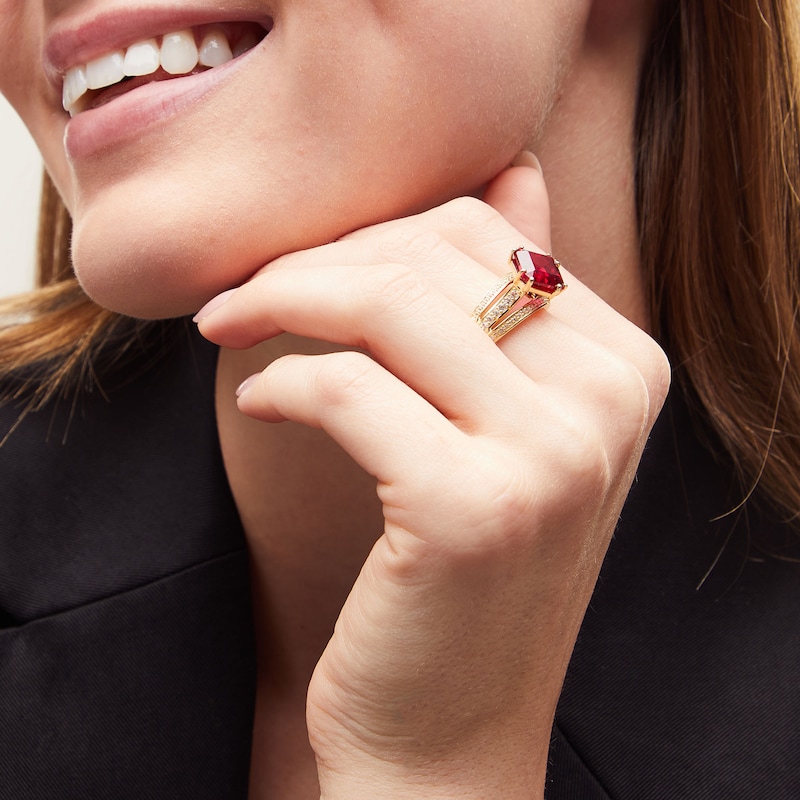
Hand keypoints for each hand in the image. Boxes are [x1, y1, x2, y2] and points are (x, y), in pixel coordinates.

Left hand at [196, 157, 669, 798]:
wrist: (449, 733)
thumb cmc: (458, 574)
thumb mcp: (502, 427)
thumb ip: (510, 302)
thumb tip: (515, 169)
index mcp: (626, 367)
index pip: (492, 230)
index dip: (377, 234)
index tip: (303, 267)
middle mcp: (610, 402)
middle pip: (436, 255)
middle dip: (317, 260)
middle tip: (244, 295)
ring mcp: (554, 455)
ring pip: (391, 304)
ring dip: (283, 299)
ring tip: (227, 326)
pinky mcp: (474, 508)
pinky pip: (349, 388)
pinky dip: (282, 383)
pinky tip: (258, 404)